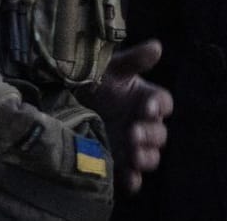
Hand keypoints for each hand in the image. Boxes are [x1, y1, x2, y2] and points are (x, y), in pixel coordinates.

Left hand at [84, 39, 173, 193]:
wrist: (62, 103)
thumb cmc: (91, 81)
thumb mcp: (109, 68)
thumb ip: (133, 60)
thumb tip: (157, 47)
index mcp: (145, 99)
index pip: (163, 103)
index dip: (159, 106)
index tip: (148, 107)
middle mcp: (142, 123)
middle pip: (159, 134)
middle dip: (150, 135)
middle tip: (134, 133)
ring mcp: (131, 146)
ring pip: (151, 156)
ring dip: (146, 157)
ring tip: (134, 156)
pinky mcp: (118, 164)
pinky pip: (133, 177)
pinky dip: (134, 180)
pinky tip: (129, 179)